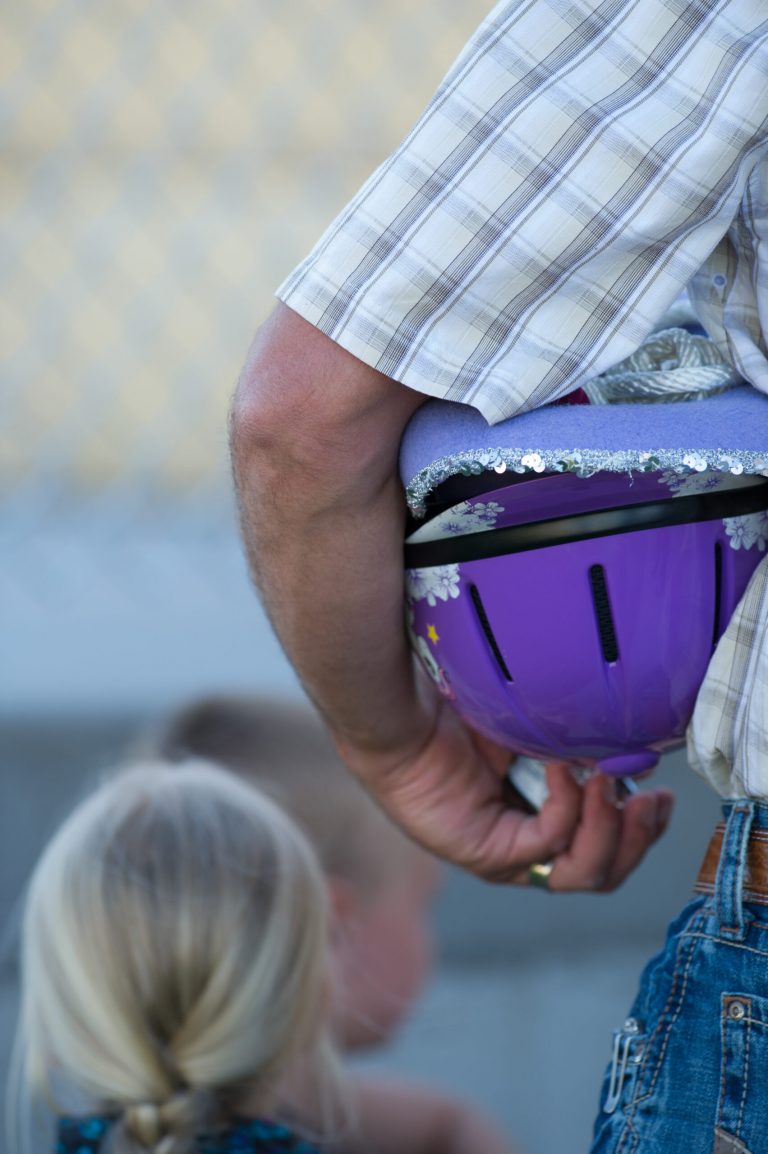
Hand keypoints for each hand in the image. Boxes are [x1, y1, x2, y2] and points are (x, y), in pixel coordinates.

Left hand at [337, 691, 672, 889]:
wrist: (402, 708)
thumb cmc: (463, 707)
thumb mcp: (541, 728)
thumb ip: (584, 746)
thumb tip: (641, 751)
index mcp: (540, 820)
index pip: (605, 848)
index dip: (641, 829)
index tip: (662, 791)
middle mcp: (525, 847)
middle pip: (603, 871)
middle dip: (637, 839)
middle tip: (654, 801)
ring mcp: (504, 857)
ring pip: (580, 873)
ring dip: (609, 831)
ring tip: (611, 788)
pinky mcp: (483, 854)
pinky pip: (545, 844)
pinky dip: (565, 807)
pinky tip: (561, 768)